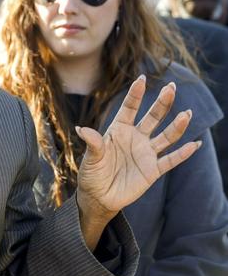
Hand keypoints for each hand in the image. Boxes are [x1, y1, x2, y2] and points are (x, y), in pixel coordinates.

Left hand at [75, 75, 199, 246]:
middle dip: (162, 103)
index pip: (129, 108)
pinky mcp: (153, 170)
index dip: (135, 94)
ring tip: (186, 113)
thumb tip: (81, 129)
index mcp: (118, 130)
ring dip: (177, 125)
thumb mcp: (90, 158)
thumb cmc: (91, 174)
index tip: (142, 78)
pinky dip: (183, 154)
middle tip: (172, 87)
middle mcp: (135, 138)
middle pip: (152, 117)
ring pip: (166, 136)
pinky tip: (195, 144)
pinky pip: (171, 160)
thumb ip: (92, 143)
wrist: (98, 197)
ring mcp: (146, 153)